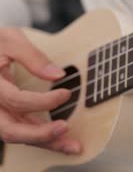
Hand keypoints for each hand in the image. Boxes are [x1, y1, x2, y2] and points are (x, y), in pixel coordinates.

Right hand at [0, 28, 80, 153]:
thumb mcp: (11, 40)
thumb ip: (32, 56)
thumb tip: (57, 75)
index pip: (15, 100)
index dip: (42, 101)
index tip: (66, 94)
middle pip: (9, 129)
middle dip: (40, 134)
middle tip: (66, 128)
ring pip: (16, 135)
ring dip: (45, 142)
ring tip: (73, 146)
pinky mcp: (5, 116)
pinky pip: (21, 130)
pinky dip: (41, 137)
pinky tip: (62, 141)